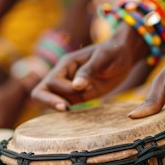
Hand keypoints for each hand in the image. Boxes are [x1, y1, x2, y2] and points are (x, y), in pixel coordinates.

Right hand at [32, 24, 147, 109]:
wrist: (124, 54)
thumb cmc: (113, 51)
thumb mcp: (103, 58)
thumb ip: (88, 71)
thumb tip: (76, 86)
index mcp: (66, 64)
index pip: (52, 81)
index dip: (64, 89)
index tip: (79, 90)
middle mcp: (63, 75)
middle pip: (41, 91)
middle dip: (49, 101)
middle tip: (65, 108)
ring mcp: (69, 85)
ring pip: (51, 100)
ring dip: (61, 106)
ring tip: (75, 109)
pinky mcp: (79, 94)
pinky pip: (65, 104)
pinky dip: (68, 110)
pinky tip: (78, 113)